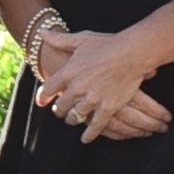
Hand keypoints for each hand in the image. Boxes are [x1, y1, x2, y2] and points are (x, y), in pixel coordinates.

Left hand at [34, 23, 162, 141]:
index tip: (42, 102)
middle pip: (61, 106)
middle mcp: (77, 87)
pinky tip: (85, 139)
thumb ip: (59, 40)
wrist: (131, 52)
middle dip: (59, 110)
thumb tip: (42, 34)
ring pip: (76, 116)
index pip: (48, 89)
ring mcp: (92, 99)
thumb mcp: (80, 39)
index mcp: (68, 71)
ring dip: (73, 120)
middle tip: (59, 112)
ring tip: (72, 120)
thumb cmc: (107, 44)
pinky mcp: (108, 108)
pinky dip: (89, 134)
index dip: (43, 97)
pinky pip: (95, 126)